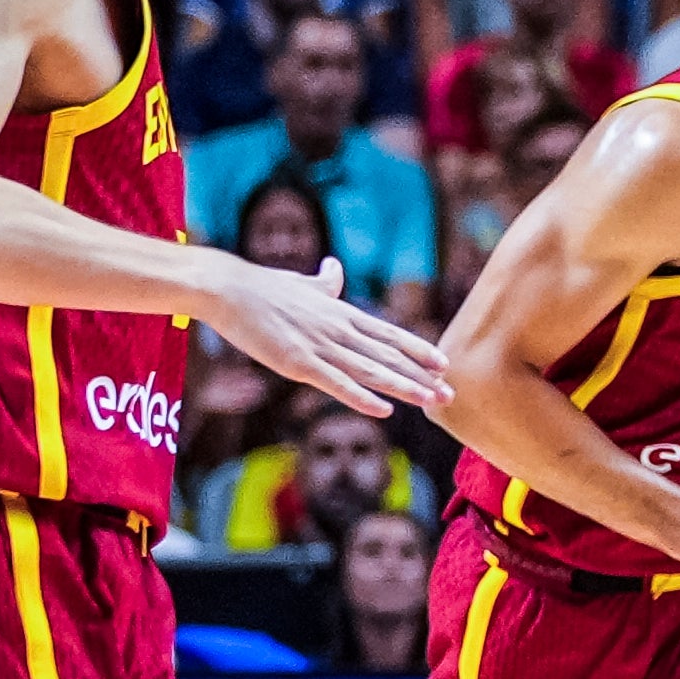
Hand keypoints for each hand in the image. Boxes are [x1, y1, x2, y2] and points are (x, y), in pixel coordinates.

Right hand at [201, 254, 453, 417]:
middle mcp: (338, 329)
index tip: (444, 363)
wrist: (228, 288)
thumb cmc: (262, 287)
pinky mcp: (298, 363)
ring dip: (404, 387)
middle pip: (388, 355)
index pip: (389, 333)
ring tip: (432, 401)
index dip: (418, 349)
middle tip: (451, 394)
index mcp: (340, 312)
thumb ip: (324, 282)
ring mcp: (320, 347)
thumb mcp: (302, 284)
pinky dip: (362, 397)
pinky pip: (336, 384)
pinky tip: (384, 410)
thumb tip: (334, 268)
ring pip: (371, 370)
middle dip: (421, 376)